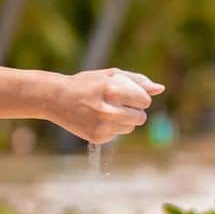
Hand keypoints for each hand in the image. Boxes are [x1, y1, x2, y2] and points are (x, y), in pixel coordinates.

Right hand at [49, 68, 165, 144]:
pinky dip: (111, 128)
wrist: (54, 98)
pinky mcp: (96, 137)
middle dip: (132, 111)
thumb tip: (160, 89)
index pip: (144, 101)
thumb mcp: (109, 76)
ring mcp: (101, 126)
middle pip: (140, 118)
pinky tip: (95, 119)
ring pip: (130, 128)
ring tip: (104, 111)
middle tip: (114, 104)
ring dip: (123, 120)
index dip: (137, 97)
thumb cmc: (85, 84)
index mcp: (111, 90)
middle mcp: (107, 110)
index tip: (124, 94)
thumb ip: (137, 81)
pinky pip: (117, 134)